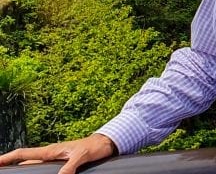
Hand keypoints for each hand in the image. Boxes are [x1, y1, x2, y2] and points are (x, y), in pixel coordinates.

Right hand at [0, 133, 116, 173]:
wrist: (106, 144)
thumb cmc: (94, 147)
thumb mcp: (81, 157)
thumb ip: (70, 167)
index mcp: (50, 150)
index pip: (23, 153)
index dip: (8, 157)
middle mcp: (50, 153)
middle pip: (24, 159)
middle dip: (10, 163)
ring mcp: (55, 158)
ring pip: (33, 163)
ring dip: (21, 167)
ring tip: (10, 171)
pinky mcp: (62, 162)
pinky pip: (43, 167)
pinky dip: (34, 170)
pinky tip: (32, 173)